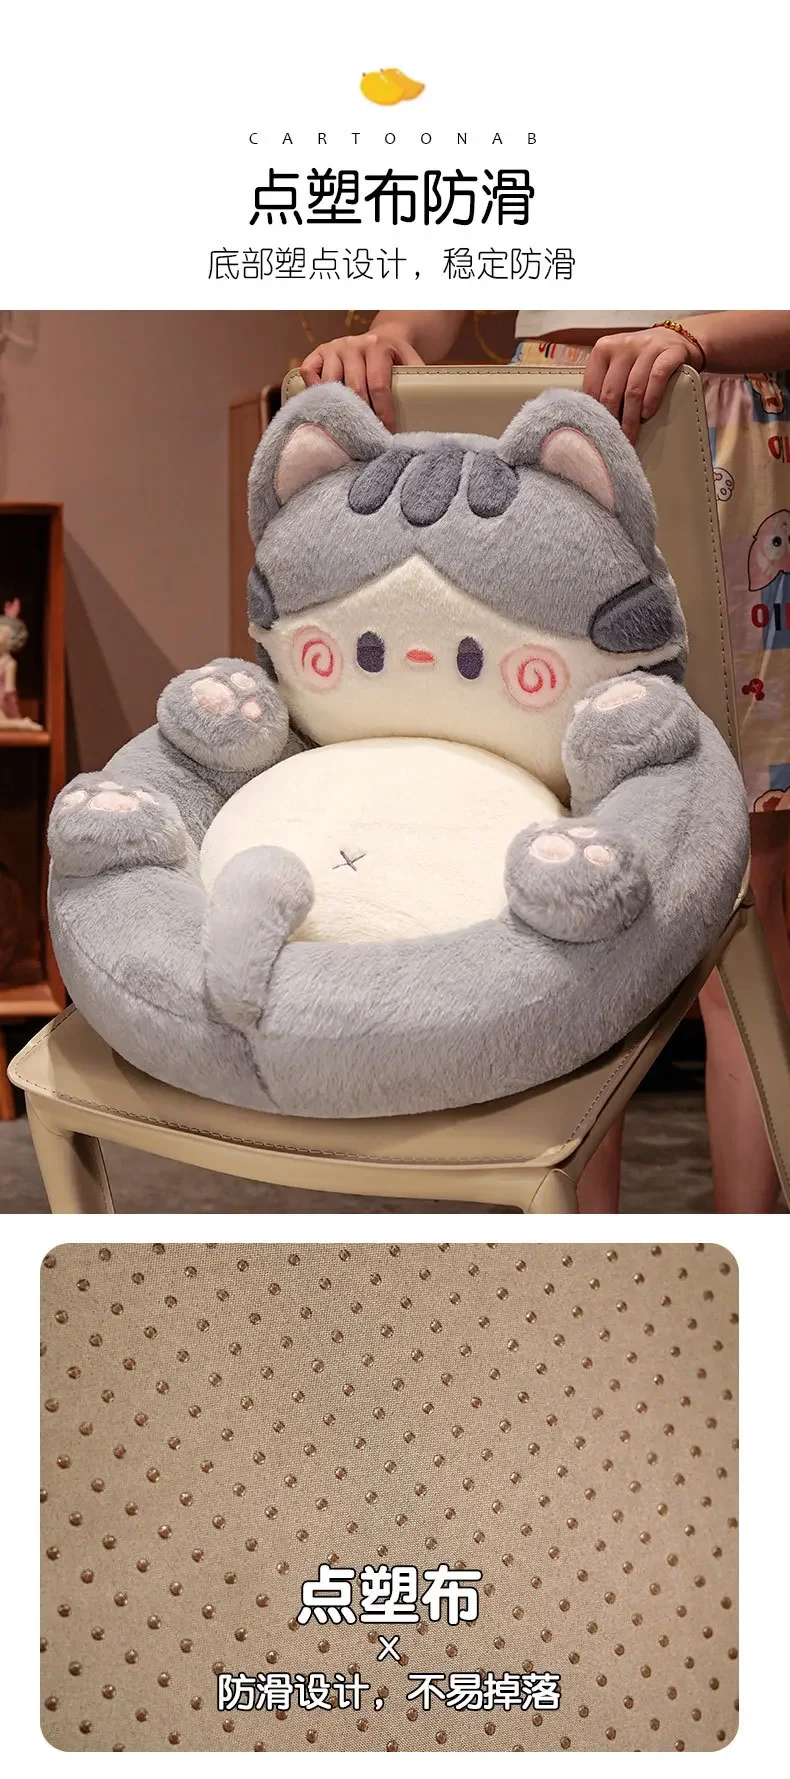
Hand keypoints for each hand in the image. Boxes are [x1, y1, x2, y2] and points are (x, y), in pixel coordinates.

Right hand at [300, 329, 423, 430]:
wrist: (382, 336)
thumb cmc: (396, 357)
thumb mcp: (411, 362)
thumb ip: (417, 381)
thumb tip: (423, 410)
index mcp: (377, 345)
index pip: (378, 385)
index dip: (382, 411)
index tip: (386, 431)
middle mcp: (352, 344)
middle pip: (354, 388)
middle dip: (362, 414)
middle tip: (367, 435)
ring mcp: (334, 347)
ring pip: (330, 382)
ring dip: (338, 406)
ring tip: (347, 425)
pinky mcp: (318, 352)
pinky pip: (308, 372)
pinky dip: (313, 389)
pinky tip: (326, 402)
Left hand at [583, 327, 702, 444]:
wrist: (676, 338)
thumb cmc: (641, 358)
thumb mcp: (618, 364)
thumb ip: (604, 382)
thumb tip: (594, 418)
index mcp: (604, 348)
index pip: (592, 385)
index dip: (595, 412)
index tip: (598, 429)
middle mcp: (623, 344)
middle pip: (612, 390)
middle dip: (612, 420)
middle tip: (614, 439)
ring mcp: (647, 347)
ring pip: (633, 389)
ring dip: (631, 417)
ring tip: (630, 434)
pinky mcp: (669, 352)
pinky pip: (657, 378)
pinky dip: (651, 399)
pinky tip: (648, 414)